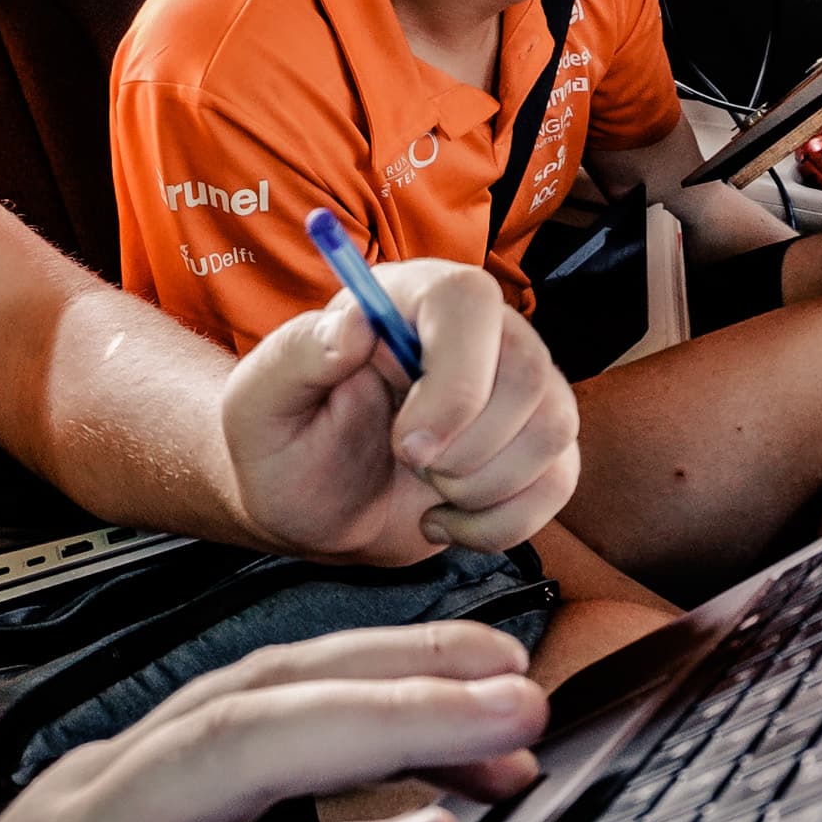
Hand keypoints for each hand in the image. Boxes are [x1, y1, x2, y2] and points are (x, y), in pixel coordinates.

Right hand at [0, 624, 547, 821]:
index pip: (257, 686)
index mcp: (108, 787)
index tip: (492, 665)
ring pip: (239, 759)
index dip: (377, 662)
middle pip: (261, 696)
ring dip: (385, 731)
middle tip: (524, 676)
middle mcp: (89, 798)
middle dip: (403, 674)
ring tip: (500, 732)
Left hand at [216, 259, 580, 564]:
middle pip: (529, 371)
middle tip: (408, 465)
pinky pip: (560, 480)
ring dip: (485, 486)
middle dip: (467, 448)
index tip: (410, 445)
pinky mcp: (533, 447)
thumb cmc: (280, 441)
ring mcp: (514, 389)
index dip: (455, 379)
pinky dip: (502, 522)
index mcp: (407, 299)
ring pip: (555, 427)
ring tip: (426, 488)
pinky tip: (446, 520)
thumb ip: (298, 355)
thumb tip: (352, 326)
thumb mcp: (261, 400)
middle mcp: (476, 333)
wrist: (307, 505)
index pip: (468, 301)